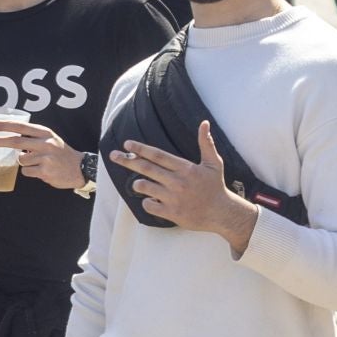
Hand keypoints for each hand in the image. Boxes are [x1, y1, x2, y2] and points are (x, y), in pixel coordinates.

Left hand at [0, 118, 83, 188]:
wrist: (79, 168)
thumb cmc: (60, 153)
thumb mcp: (49, 139)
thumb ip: (31, 137)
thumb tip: (8, 138)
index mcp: (44, 133)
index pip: (21, 127)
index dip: (4, 125)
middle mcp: (45, 143)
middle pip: (15, 141)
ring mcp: (45, 158)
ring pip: (20, 160)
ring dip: (23, 163)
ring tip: (38, 163)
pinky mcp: (45, 171)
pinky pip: (26, 172)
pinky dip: (30, 172)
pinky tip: (42, 171)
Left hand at [109, 122, 258, 254]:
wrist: (222, 214)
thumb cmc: (216, 187)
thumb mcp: (214, 163)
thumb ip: (206, 143)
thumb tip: (204, 123)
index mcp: (185, 168)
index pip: (158, 155)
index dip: (140, 149)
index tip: (127, 144)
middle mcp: (177, 182)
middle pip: (146, 168)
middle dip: (127, 160)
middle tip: (114, 155)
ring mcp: (173, 198)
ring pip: (144, 186)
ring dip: (137, 184)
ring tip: (139, 183)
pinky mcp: (171, 213)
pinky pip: (148, 205)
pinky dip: (146, 202)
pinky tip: (151, 200)